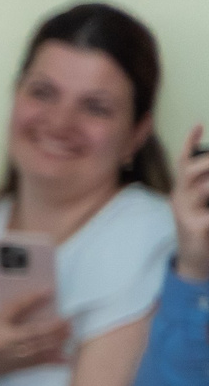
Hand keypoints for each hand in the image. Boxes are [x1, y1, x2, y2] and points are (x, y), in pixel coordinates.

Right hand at [0, 289, 70, 384]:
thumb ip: (3, 319)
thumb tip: (27, 315)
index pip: (17, 309)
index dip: (33, 299)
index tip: (48, 292)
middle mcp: (4, 342)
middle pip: (35, 332)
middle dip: (54, 326)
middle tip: (67, 321)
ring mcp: (9, 357)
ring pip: (39, 348)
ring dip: (56, 341)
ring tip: (68, 334)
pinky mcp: (12, 368)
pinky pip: (35, 363)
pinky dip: (50, 360)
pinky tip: (63, 356)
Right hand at [176, 127, 208, 283]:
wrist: (194, 261)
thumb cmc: (202, 229)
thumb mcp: (203, 205)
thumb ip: (205, 188)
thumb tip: (206, 174)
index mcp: (182, 189)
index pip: (183, 161)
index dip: (189, 143)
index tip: (199, 124)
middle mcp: (179, 197)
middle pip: (189, 170)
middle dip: (208, 161)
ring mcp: (184, 212)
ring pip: (203, 189)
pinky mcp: (192, 227)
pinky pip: (208, 215)